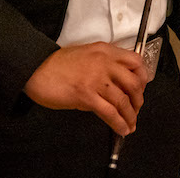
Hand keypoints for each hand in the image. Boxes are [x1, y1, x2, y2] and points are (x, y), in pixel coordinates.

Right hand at [23, 42, 149, 135]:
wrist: (37, 69)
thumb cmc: (57, 64)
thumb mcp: (86, 54)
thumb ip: (103, 64)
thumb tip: (116, 83)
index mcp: (105, 51)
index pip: (135, 61)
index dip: (142, 77)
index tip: (141, 88)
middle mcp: (104, 63)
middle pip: (133, 83)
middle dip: (139, 99)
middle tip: (136, 108)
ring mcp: (96, 79)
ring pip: (123, 100)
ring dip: (131, 115)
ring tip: (131, 123)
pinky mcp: (86, 95)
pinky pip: (109, 112)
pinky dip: (119, 123)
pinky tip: (122, 128)